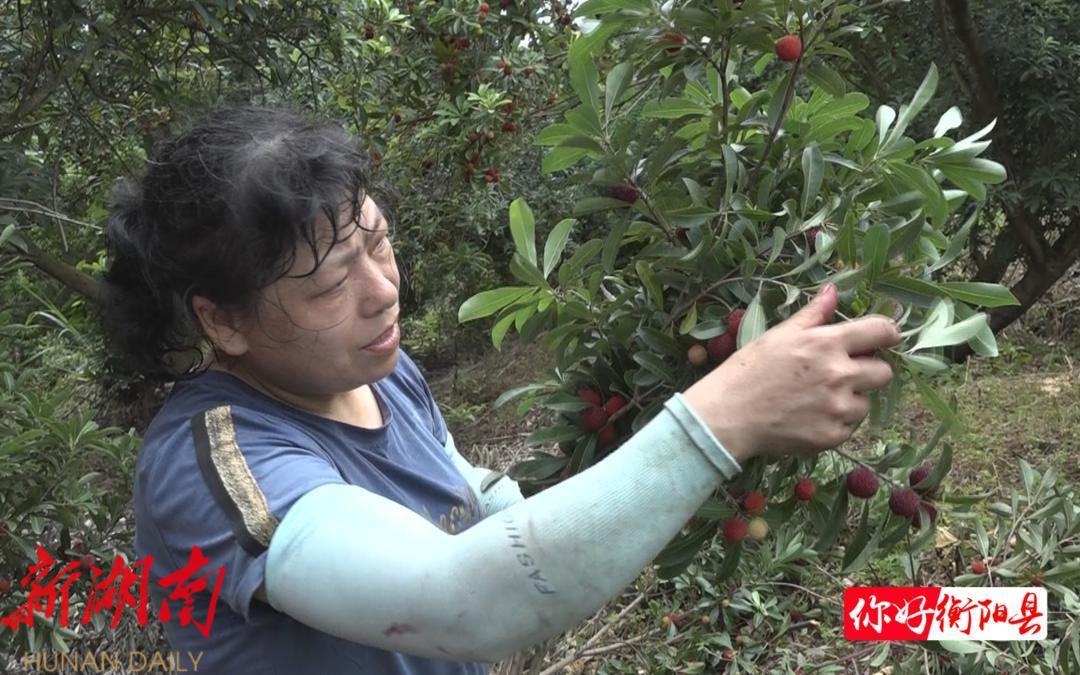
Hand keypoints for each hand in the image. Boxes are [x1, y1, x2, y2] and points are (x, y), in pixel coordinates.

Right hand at [682, 284, 900, 463]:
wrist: (727, 416)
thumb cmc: (749, 370)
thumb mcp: (779, 335)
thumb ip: (813, 314)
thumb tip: (833, 291)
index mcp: (827, 344)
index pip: (881, 332)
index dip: (886, 334)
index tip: (881, 339)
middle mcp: (840, 375)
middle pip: (884, 372)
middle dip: (867, 371)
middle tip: (841, 374)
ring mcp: (838, 409)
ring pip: (866, 402)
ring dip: (850, 399)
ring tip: (817, 399)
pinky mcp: (833, 436)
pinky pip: (849, 427)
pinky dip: (835, 422)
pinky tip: (808, 417)